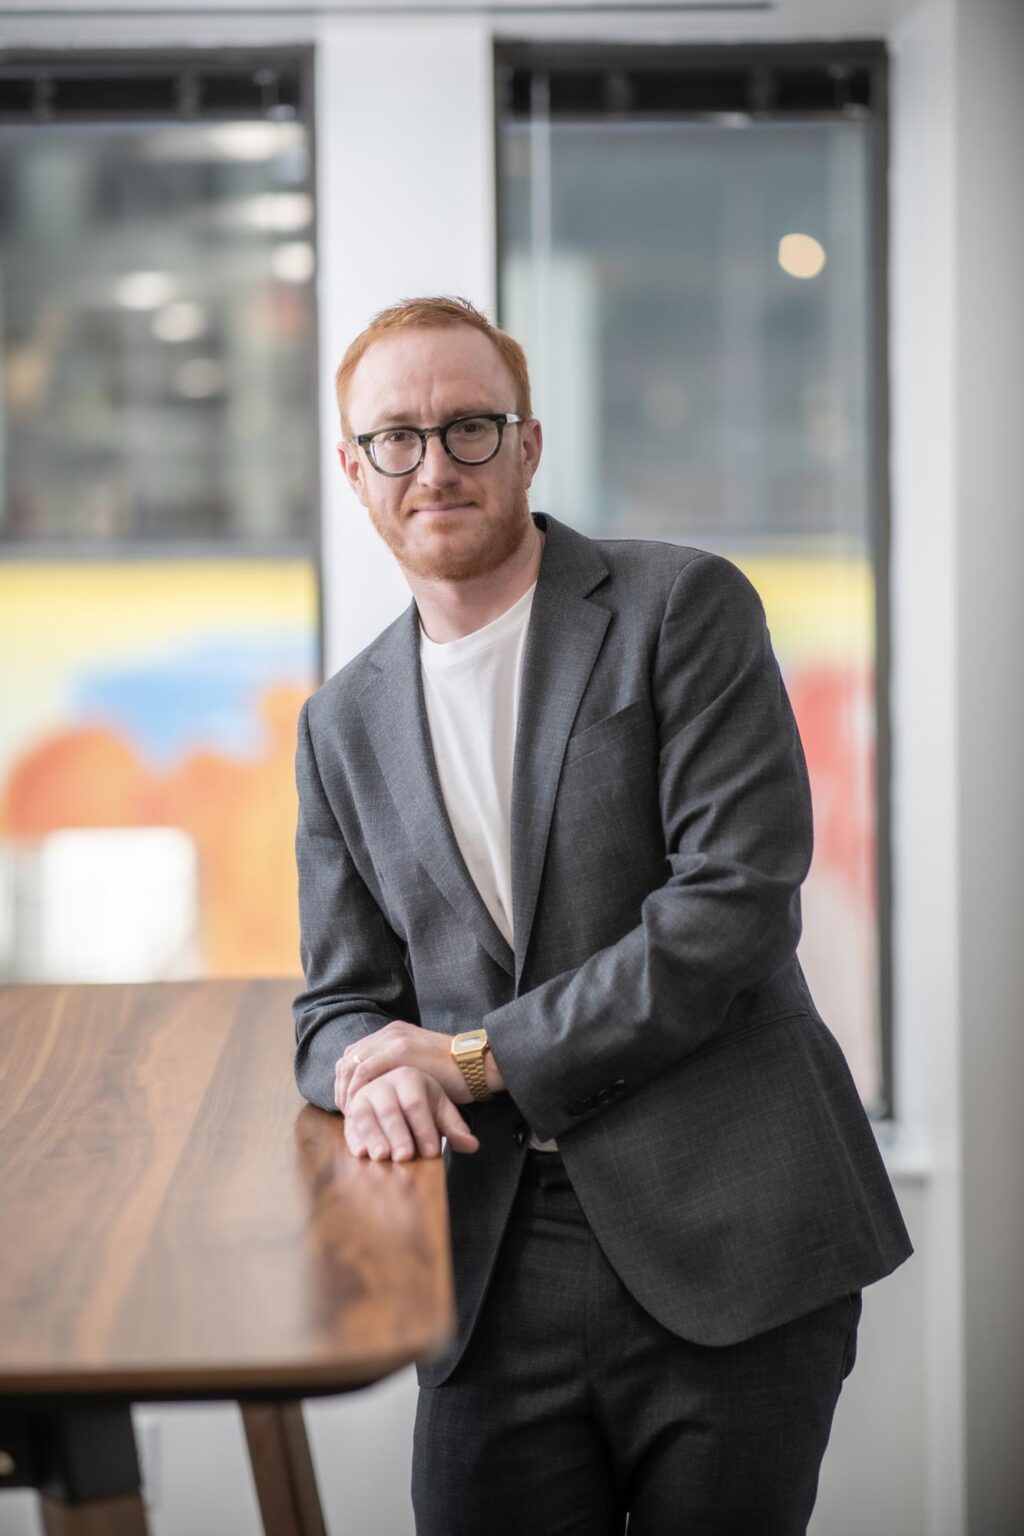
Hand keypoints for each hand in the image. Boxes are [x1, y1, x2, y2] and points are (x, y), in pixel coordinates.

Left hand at [336, 1020, 501, 1113]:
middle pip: (348, 1059)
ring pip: (352, 1065)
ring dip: (346, 1090)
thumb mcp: (419, 1066)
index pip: (355, 1055)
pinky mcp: (399, 1050)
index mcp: (393, 1033)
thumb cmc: (452, 1073)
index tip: (350, 1103)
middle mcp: (389, 1033)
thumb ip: (399, 1069)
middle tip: (347, 1111)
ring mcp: (393, 1039)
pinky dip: (356, 1090)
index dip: (346, 1080)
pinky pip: (364, 1071)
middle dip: (342, 1087)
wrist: (477, 1065)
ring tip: (352, 1113)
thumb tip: (380, 1090)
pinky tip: (360, 1108)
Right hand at [342, 1066, 478, 1161]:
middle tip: (405, 1157)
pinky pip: (348, 1121)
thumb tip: (472, 1145)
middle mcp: (384, 1080)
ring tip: (381, 1157)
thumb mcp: (441, 1110)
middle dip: (397, 1134)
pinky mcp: (350, 1107)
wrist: (398, 1087)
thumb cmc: (423, 1102)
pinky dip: (353, 1137)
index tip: (431, 1152)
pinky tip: (361, 1153)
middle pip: (389, 1109)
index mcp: (409, 1076)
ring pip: (363, 1113)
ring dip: (372, 1136)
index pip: (416, 1103)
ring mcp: (363, 1092)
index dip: (423, 1128)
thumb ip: (455, 1128)